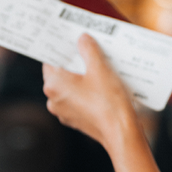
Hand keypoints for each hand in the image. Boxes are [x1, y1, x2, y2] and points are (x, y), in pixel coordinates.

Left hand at [42, 34, 136, 150]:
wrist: (121, 132)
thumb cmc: (108, 100)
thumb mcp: (100, 68)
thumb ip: (88, 49)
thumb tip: (82, 39)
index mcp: (53, 84)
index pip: (50, 60)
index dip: (62, 50)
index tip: (71, 41)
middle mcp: (53, 99)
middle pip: (60, 74)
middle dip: (73, 64)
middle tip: (87, 51)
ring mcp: (63, 112)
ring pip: (69, 88)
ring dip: (80, 79)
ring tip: (97, 69)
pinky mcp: (75, 120)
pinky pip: (77, 100)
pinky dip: (85, 93)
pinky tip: (101, 87)